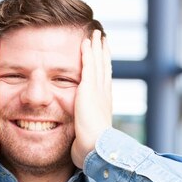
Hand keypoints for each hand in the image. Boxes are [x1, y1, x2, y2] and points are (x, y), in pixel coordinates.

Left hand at [71, 30, 112, 168]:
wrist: (96, 147)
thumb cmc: (90, 147)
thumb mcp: (86, 134)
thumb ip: (83, 128)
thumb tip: (77, 136)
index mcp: (104, 104)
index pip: (103, 81)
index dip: (104, 67)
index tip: (103, 57)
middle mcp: (104, 94)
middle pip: (104, 67)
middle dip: (103, 53)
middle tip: (103, 39)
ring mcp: (98, 90)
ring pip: (98, 63)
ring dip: (96, 47)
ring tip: (95, 34)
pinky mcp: (89, 89)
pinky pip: (89, 65)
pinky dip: (88, 52)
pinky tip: (86, 42)